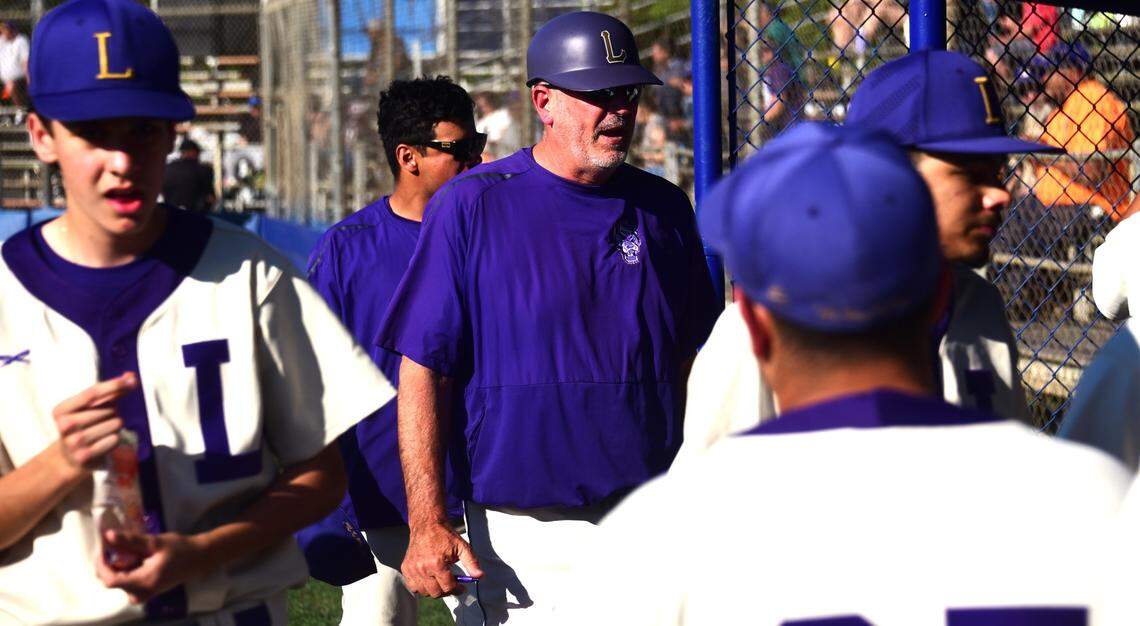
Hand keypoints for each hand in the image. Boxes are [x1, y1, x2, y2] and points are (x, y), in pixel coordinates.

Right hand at [53, 373, 137, 472]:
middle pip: (109, 409)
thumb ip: (110, 391)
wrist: (69, 458)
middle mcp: (65, 425)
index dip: (114, 385)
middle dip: (114, 411)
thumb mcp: (89, 408)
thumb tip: (131, 377)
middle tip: (102, 420)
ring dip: (115, 426)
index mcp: (61, 410)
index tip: (132, 380)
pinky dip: (114, 440)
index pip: (92, 392)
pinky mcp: (85, 456)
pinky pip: (115, 440)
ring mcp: (74, 442)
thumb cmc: (84, 425)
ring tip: (101, 432)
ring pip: (116, 424)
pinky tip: (102, 443)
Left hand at [96, 530, 213, 603]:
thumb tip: (108, 536)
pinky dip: (126, 569)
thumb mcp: (155, 542)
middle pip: (113, 581)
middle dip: (108, 563)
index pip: (110, 580)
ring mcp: (144, 594)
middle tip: (113, 544)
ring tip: (127, 549)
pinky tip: (135, 556)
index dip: (101, 565)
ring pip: (120, 581)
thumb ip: (131, 540)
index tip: (102, 548)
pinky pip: (128, 582)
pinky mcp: (147, 591)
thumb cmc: (180, 549)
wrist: (199, 558)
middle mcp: (141, 592)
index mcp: (143, 581)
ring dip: (117, 566)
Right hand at [401, 521, 482, 597]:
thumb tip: (480, 576)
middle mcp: (422, 568)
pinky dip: (421, 586)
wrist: (427, 524)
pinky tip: (429, 578)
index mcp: (437, 563)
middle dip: (446, 590)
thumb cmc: (444, 535)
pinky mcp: (406, 568)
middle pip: (436, 592)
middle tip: (452, 584)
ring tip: (440, 580)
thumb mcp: (462, 547)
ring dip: (433, 589)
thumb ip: (472, 563)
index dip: (458, 589)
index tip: (461, 587)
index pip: (448, 587)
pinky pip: (413, 586)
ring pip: (424, 592)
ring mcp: (412, 569)